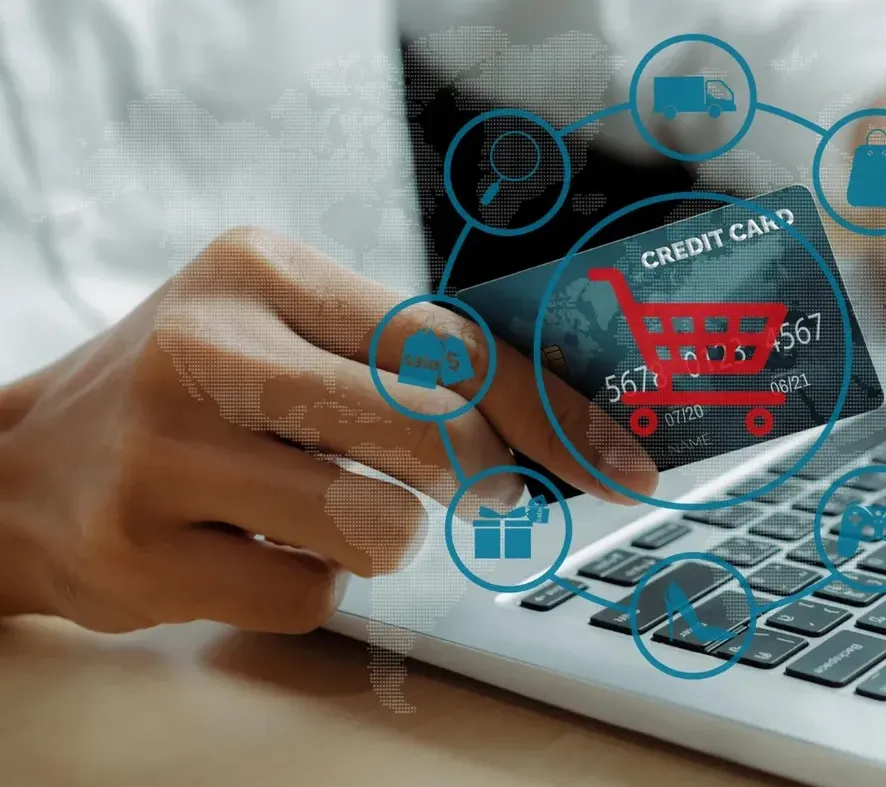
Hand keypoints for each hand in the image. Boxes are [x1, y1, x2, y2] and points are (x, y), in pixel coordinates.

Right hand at [0, 228, 656, 632]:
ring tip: (313, 507)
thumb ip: (397, 362)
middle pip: (430, 431)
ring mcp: (165, 453)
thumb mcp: (278, 330)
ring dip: (376, 537)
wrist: (20, 468)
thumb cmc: (188, 395)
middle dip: (475, 479)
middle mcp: (208, 348)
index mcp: (260, 269)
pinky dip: (306, 584)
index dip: (547, 411)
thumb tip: (551, 428)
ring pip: (379, 528)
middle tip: (471, 489)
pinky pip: (310, 597)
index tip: (610, 459)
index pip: (448, 343)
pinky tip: (249, 547)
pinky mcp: (140, 553)